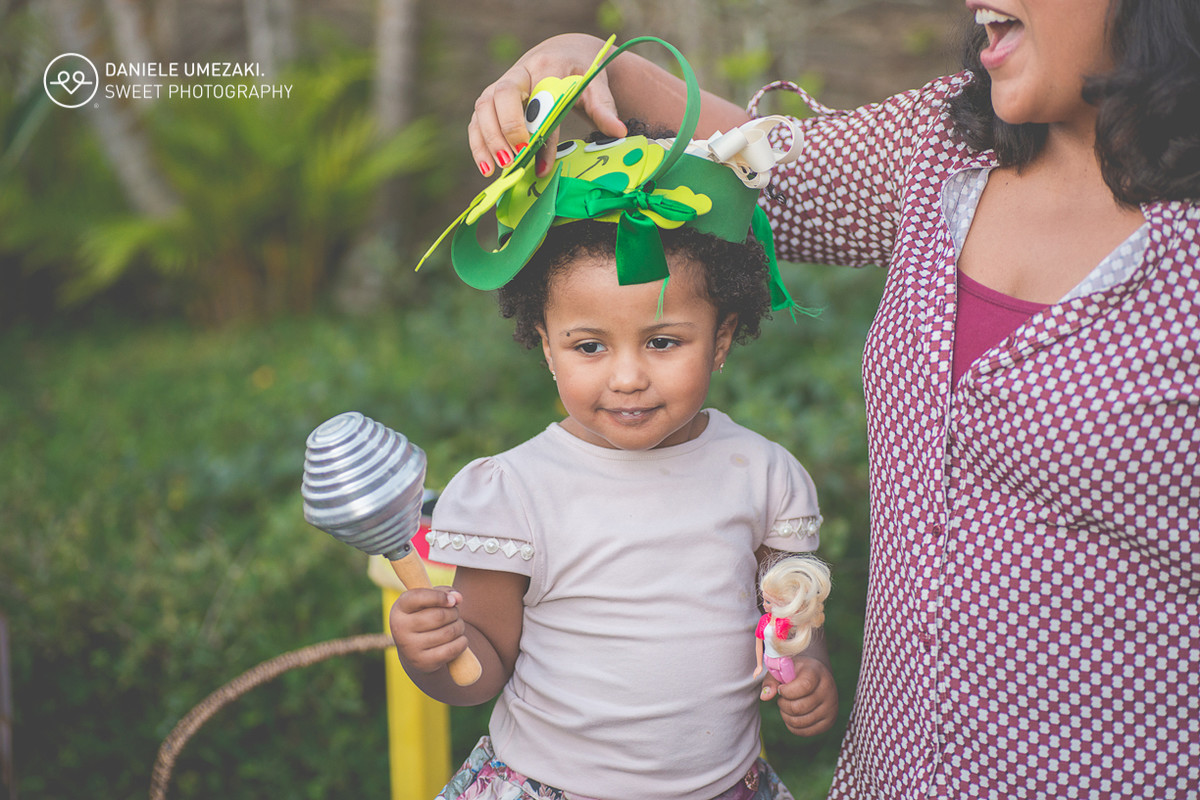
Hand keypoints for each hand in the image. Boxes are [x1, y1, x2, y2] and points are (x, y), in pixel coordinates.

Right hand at [388, 587, 470, 673]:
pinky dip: (462, 642)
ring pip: (448, 632)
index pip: (419, 597)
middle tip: (455, 614)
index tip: (453, 601)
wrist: (415, 649)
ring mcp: (410, 648)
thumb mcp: (429, 601)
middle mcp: (400, 629)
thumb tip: (458, 598)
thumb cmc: (425, 617)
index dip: (440, 596)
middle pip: (439, 616)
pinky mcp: (423, 662)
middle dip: (454, 613)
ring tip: (457, 626)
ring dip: (460, 626)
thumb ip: (444, 592)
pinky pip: (451, 649)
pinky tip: (460, 639)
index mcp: (399, 609)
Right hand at [468, 33, 626, 179]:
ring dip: (485, 140)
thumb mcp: (596, 85)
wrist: (565, 53)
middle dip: (504, 131)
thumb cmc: (581, 72)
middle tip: (513, 161)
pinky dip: (478, 144)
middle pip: (499, 97)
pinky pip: (477, 120)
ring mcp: (500, 86)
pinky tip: (486, 168)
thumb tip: (618, 132)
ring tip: (494, 170)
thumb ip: (604, 107)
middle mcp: (517, 74)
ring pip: (483, 109)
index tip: (539, 160)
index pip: (536, 98)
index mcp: (545, 67)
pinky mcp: (491, 100)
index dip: (536, 130)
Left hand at [759, 656, 837, 735]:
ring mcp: (831, 707)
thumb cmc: (795, 672)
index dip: (786, 691)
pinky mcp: (829, 722)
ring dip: (786, 715)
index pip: (803, 687)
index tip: (781, 688)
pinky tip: (792, 715)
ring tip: (786, 706)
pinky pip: (805, 732)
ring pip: (800, 722)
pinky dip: (792, 726)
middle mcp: (828, 690)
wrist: (816, 676)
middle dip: (783, 705)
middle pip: (798, 708)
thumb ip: (771, 681)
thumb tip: (764, 697)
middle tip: (782, 699)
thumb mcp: (782, 670)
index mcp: (816, 672)